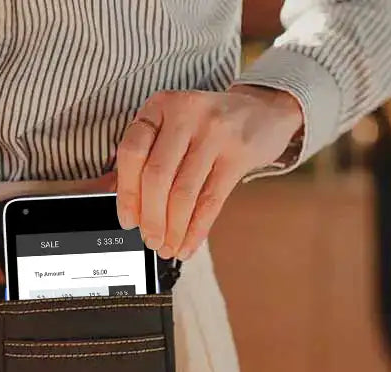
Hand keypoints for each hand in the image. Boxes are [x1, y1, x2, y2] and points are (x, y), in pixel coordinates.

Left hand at [115, 85, 303, 259]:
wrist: (264, 110)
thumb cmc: (209, 124)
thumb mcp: (174, 125)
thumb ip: (148, 156)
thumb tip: (127, 206)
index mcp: (160, 105)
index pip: (132, 153)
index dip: (127, 193)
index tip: (128, 221)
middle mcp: (186, 113)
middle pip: (157, 176)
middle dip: (151, 217)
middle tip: (150, 240)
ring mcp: (215, 132)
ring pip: (183, 192)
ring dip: (173, 228)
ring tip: (168, 247)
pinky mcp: (239, 154)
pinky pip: (211, 200)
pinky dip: (197, 229)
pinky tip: (189, 244)